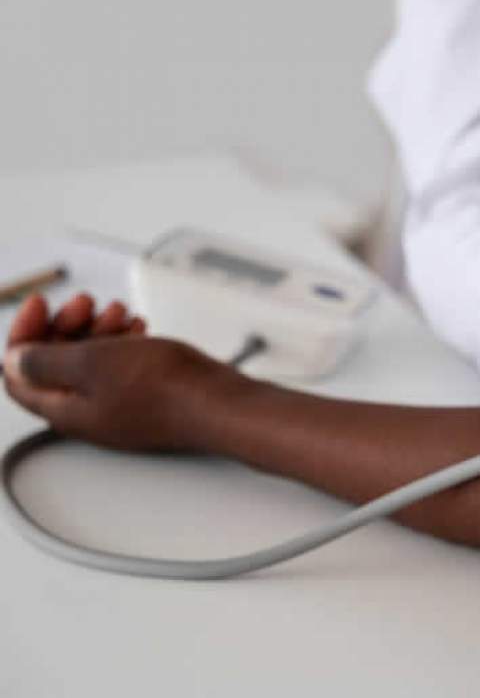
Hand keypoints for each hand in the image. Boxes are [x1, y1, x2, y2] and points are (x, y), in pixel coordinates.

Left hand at [3, 293, 227, 451]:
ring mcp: (120, 407)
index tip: (40, 306)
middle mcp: (90, 413)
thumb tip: (14, 362)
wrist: (221, 405)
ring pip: (91, 364)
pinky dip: (122, 343)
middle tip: (84, 305)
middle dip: (64, 327)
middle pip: (55, 365)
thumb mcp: (91, 363)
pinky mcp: (148, 399)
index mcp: (66, 409)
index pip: (18, 375)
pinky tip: (138, 329)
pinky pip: (121, 368)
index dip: (23, 335)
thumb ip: (44, 361)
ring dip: (96, 330)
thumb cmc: (166, 389)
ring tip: (116, 312)